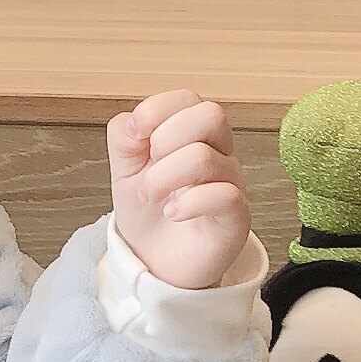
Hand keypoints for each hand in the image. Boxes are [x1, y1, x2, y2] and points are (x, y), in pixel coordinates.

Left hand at [107, 89, 252, 290]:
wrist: (156, 262)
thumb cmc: (148, 212)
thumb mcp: (124, 170)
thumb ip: (124, 138)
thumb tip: (132, 121)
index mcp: (193, 135)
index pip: (188, 99)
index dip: (157, 109)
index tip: (134, 134)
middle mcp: (218, 153)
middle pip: (211, 115)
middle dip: (166, 138)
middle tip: (148, 168)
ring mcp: (231, 184)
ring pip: (206, 157)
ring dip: (164, 176)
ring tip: (150, 196)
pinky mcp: (236, 216)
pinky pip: (224, 196)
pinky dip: (188, 203)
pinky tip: (172, 213)